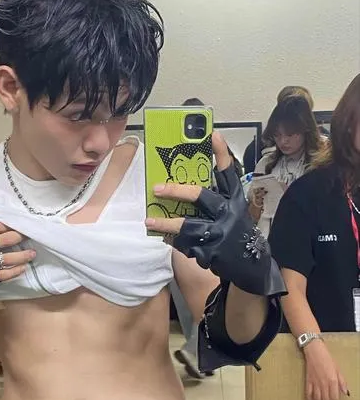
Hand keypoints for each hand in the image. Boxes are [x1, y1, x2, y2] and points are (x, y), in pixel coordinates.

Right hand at [0, 220, 34, 306]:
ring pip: (4, 258)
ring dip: (20, 255)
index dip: (6, 224)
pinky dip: (13, 272)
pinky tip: (22, 269)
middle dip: (17, 237)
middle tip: (28, 235)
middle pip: (1, 240)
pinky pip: (0, 274)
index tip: (16, 223)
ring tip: (32, 253)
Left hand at [145, 135, 285, 297]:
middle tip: (157, 188)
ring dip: (165, 223)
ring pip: (187, 225)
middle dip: (176, 191)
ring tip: (148, 220)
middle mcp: (229, 213)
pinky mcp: (211, 252)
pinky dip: (174, 241)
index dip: (221, 153)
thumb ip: (212, 200)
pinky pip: (185, 244)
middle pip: (200, 196)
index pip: (228, 172)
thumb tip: (179, 188)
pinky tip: (165, 237)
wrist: (250, 265)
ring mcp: (220, 233)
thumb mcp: (230, 212)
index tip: (213, 134)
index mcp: (234, 199)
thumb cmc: (234, 232)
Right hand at [304, 338, 348, 399]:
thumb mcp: (338, 370)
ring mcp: (314, 383)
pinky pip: (308, 393)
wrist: (315, 352)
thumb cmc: (328, 359)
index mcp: (332, 381)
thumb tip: (346, 393)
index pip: (334, 397)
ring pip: (317, 398)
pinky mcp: (308, 381)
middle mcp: (323, 384)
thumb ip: (342, 382)